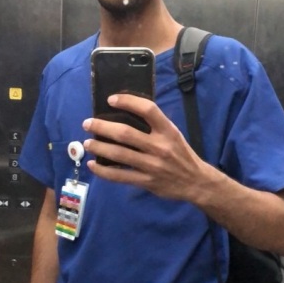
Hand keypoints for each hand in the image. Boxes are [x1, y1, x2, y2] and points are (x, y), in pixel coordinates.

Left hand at [83, 93, 210, 200]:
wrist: (196, 182)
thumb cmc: (182, 154)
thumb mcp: (174, 135)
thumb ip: (155, 125)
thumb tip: (127, 112)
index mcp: (168, 131)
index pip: (148, 110)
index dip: (128, 102)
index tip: (111, 100)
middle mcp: (159, 147)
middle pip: (125, 133)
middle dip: (102, 127)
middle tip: (88, 123)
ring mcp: (152, 165)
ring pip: (119, 154)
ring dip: (99, 147)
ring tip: (87, 142)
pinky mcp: (146, 181)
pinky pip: (119, 176)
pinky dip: (103, 171)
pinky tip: (93, 165)